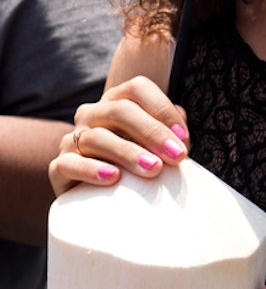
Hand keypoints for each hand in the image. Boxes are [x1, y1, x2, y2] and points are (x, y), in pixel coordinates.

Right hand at [49, 76, 188, 195]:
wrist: (105, 200)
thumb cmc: (139, 169)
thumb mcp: (158, 148)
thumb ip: (171, 132)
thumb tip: (179, 120)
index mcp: (117, 102)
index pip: (137, 89)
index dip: (162, 109)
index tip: (183, 139)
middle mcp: (92, 114)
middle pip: (119, 110)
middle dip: (152, 132)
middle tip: (177, 157)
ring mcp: (72, 139)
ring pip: (97, 137)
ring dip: (128, 152)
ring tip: (154, 169)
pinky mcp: (59, 167)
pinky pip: (69, 164)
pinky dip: (91, 170)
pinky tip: (114, 178)